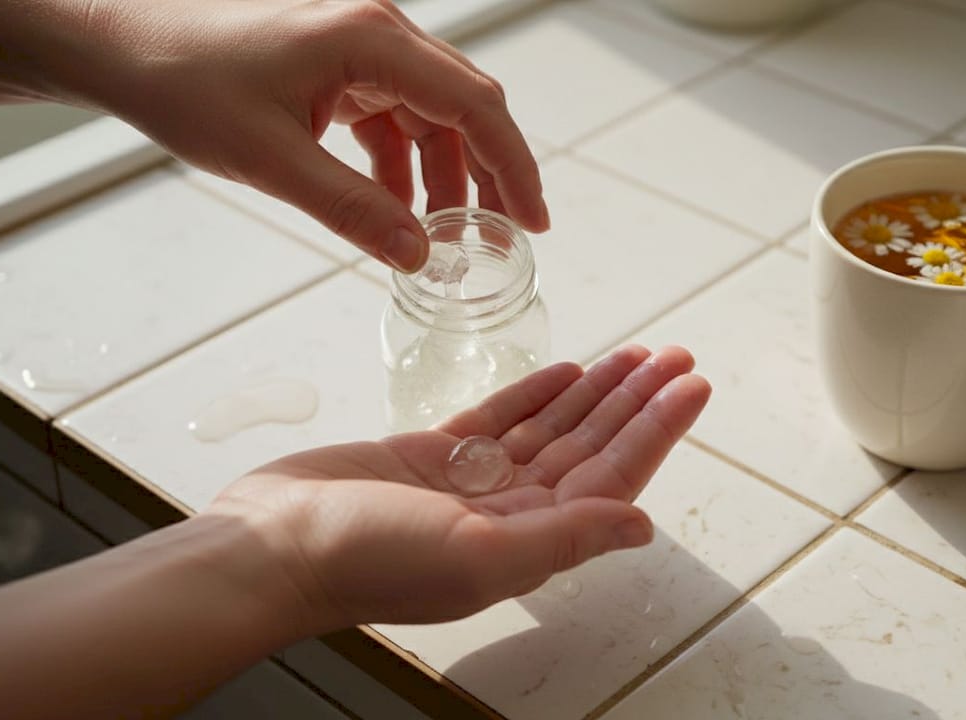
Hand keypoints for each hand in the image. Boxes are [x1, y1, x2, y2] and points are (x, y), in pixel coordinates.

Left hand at [4, 0, 547, 270]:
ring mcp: (359, 49)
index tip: (533, 221)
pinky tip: (396, 210)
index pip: (474, 105)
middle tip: (503, 241)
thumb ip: (352, 209)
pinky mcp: (338, 68)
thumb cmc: (183, 80)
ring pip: (432, 117)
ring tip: (447, 239)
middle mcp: (378, 34)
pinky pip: (393, 119)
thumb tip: (421, 255)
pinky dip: (403, 167)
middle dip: (490, 176)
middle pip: (465, 108)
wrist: (122, 43)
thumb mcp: (273, 160)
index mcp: (372, 40)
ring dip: (444, 177)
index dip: (514, 166)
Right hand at [207, 346, 710, 625]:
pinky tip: (567, 369)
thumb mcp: (480, 553)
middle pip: (592, 446)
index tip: (693, 387)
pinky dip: (535, 392)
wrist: (272, 547)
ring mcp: (469, 482)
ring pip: (552, 427)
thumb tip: (641, 526)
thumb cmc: (367, 560)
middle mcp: (508, 511)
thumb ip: (565, 537)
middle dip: (638, 401)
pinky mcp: (430, 455)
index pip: (613, 475)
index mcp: (528, 538)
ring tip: (638, 354)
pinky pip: (499, 418)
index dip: (656, 430)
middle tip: (678, 357)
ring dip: (597, 391)